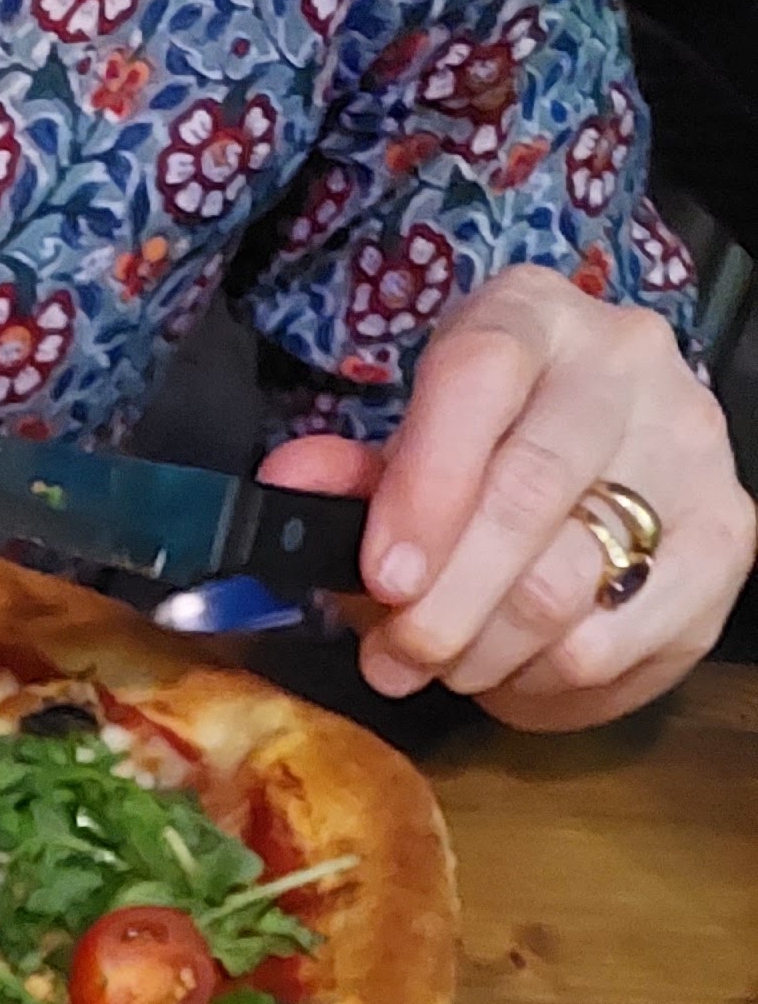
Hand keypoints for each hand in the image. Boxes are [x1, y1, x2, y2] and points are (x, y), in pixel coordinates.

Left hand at [262, 264, 753, 729]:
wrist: (610, 464)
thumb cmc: (485, 464)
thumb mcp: (410, 457)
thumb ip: (353, 482)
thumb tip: (290, 489)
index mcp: (531, 318)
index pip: (482, 375)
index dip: (424, 487)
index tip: (382, 579)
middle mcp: (624, 360)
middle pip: (530, 494)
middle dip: (443, 607)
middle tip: (397, 661)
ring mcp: (690, 446)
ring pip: (567, 586)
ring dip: (484, 657)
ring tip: (457, 662)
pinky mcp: (726, 537)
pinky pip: (613, 645)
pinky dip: (546, 685)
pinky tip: (522, 669)